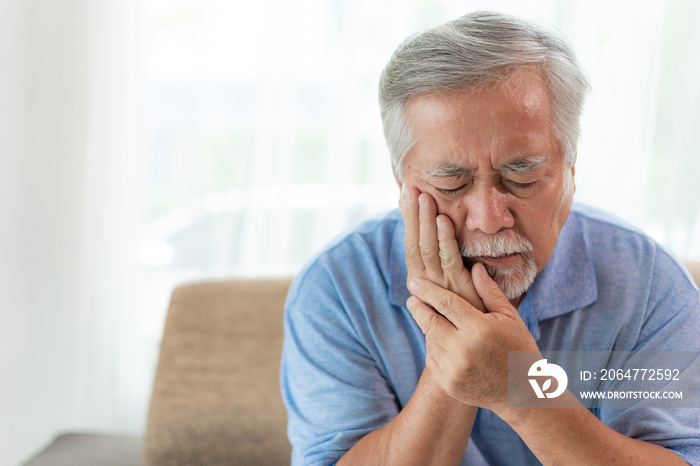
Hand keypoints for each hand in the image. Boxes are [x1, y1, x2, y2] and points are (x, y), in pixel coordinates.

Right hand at [400, 187, 484, 311]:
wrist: (477, 343)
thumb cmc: (466, 310)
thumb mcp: (453, 282)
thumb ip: (445, 260)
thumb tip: (442, 229)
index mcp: (421, 278)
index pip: (411, 243)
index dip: (408, 219)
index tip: (405, 194)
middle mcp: (425, 282)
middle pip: (414, 242)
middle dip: (411, 215)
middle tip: (409, 189)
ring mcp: (440, 286)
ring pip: (427, 248)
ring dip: (424, 222)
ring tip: (422, 197)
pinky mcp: (458, 289)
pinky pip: (449, 259)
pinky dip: (444, 239)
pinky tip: (442, 220)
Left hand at [406, 262, 538, 413]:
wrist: (522, 394)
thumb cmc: (519, 349)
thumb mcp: (510, 318)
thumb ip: (489, 293)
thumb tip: (475, 267)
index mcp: (479, 329)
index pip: (445, 303)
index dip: (428, 290)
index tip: (415, 282)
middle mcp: (463, 350)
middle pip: (429, 321)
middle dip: (418, 307)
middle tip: (412, 298)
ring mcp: (453, 369)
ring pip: (430, 339)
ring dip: (429, 328)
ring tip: (437, 322)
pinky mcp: (448, 383)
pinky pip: (431, 358)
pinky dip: (435, 348)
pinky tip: (445, 344)